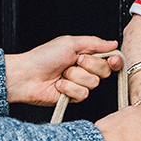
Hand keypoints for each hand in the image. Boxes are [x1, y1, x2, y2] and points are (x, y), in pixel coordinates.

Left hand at [3, 36, 122, 105]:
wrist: (27, 75)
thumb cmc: (43, 57)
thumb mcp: (70, 43)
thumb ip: (94, 43)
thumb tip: (113, 43)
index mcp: (85, 55)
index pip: (109, 59)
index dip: (114, 60)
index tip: (112, 59)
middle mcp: (84, 70)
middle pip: (104, 71)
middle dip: (89, 65)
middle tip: (74, 61)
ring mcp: (79, 84)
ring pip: (93, 83)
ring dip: (75, 76)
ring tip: (62, 73)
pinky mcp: (73, 97)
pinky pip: (82, 94)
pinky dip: (69, 88)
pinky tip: (58, 84)